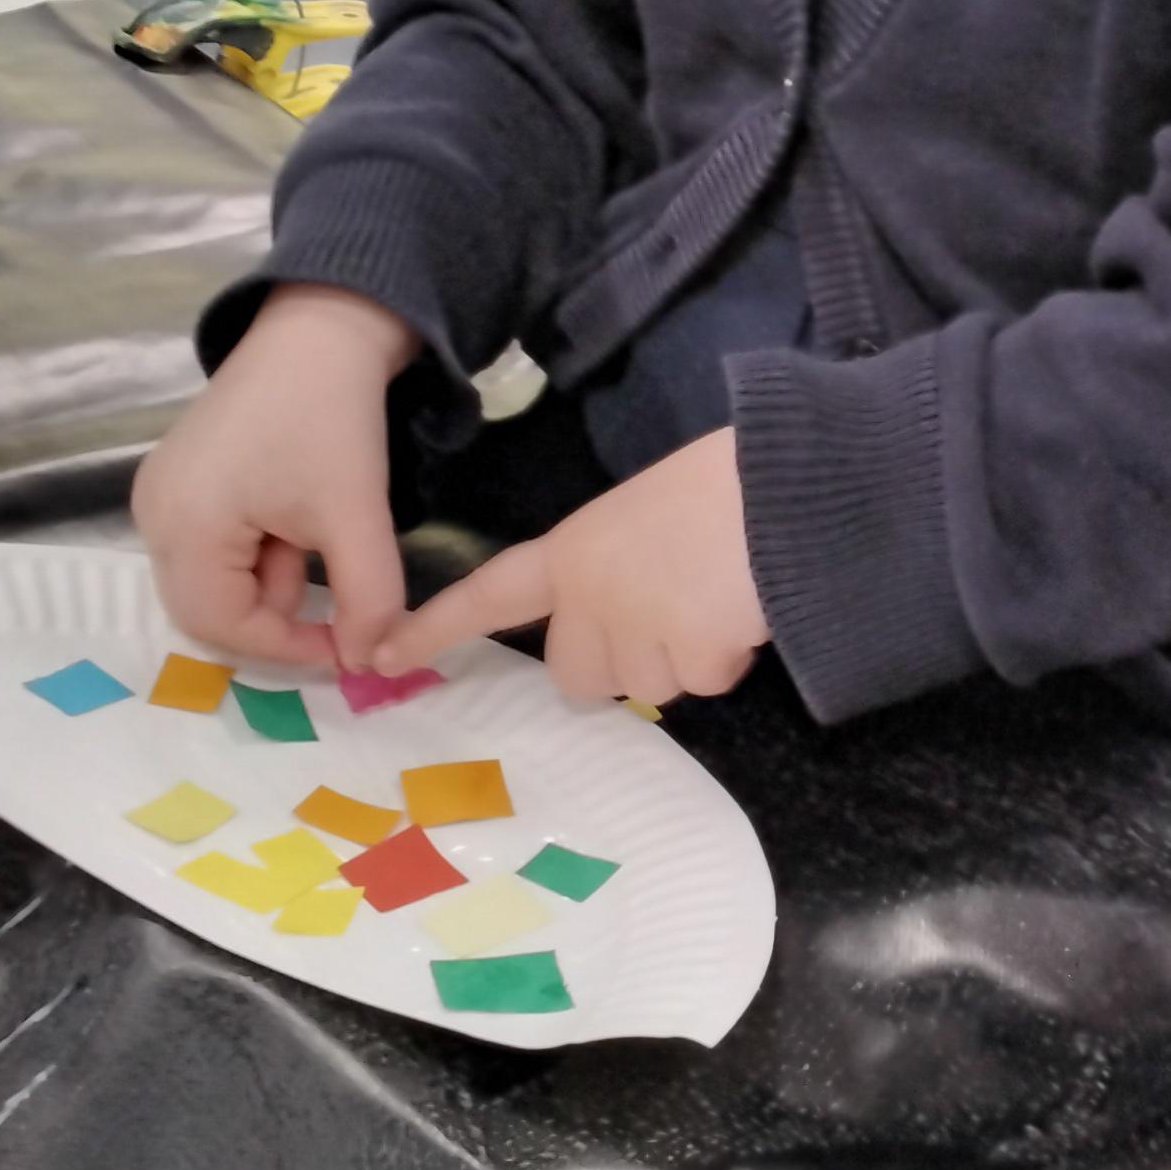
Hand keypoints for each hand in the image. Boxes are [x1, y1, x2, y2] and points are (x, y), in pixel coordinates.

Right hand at [133, 284, 416, 670]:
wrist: (321, 333)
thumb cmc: (333, 422)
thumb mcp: (356, 517)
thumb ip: (365, 601)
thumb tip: (368, 663)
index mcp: (183, 526)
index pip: (222, 626)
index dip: (286, 648)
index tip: (347, 647)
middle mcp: (154, 516)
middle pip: (207, 608)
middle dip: (275, 615)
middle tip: (335, 605)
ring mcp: (160, 495)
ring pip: (213, 579)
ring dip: (272, 578)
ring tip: (318, 534)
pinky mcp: (179, 480)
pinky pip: (212, 545)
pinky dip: (260, 551)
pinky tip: (298, 519)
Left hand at [374, 424, 767, 704]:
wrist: (785, 488)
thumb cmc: (724, 482)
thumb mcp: (647, 513)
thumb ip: (619, 562)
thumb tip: (644, 608)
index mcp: (574, 550)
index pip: (491, 595)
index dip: (439, 627)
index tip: (384, 655)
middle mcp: (591, 597)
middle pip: (580, 676)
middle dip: (623, 661)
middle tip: (675, 615)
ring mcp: (638, 631)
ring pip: (649, 687)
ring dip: (686, 657)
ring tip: (722, 596)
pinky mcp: (692, 657)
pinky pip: (705, 682)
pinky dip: (728, 658)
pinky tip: (747, 609)